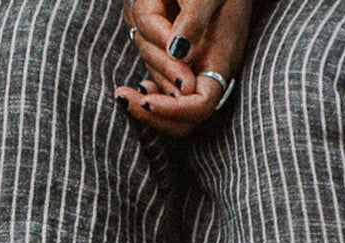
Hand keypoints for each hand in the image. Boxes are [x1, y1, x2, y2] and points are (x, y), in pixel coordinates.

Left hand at [116, 0, 251, 135]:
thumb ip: (194, 20)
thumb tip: (177, 50)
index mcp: (222, 58)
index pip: (200, 106)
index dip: (173, 109)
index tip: (147, 99)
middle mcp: (211, 72)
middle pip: (184, 121)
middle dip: (153, 117)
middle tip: (124, 99)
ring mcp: (197, 72)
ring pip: (170, 106)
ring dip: (144, 101)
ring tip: (122, 92)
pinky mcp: (183, 66)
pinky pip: (165, 92)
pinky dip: (149, 94)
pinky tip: (138, 88)